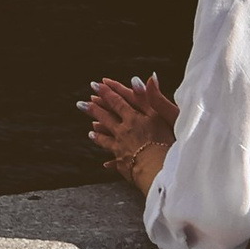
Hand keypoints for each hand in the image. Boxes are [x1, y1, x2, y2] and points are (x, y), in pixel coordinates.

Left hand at [79, 72, 177, 194]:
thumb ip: (156, 97)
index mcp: (134, 118)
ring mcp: (122, 148)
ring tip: (92, 130)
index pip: (118, 101)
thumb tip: (149, 77)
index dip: (108, 92)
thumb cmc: (168, 142)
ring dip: (99, 133)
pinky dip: (110, 161)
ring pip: (106, 138)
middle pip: (106, 117)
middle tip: (81, 104)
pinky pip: (115, 161)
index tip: (98, 84)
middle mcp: (124, 131)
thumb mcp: (167, 115)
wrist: (160, 171)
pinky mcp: (125, 164)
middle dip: (94, 109)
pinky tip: (105, 163)